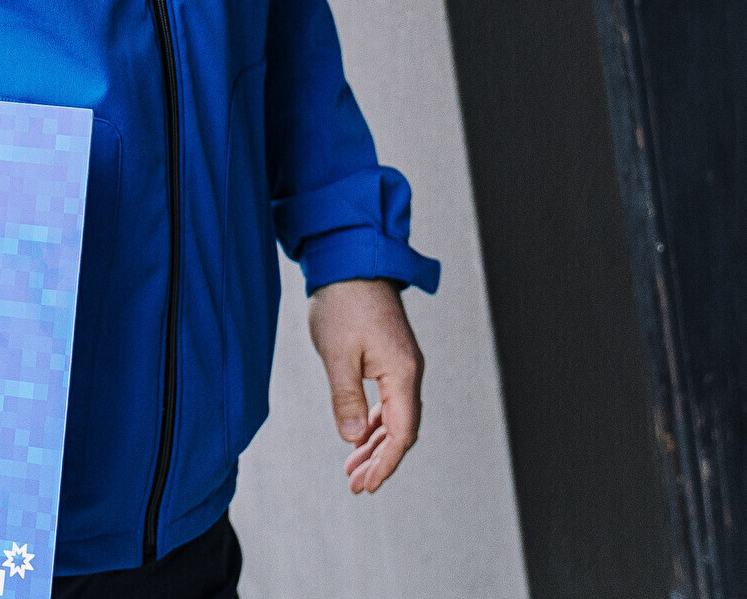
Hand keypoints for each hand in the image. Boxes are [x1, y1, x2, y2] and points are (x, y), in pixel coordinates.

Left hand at [308, 277, 423, 493]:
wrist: (351, 260)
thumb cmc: (342, 303)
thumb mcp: (337, 354)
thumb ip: (345, 397)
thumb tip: (349, 438)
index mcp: (402, 372)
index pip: (401, 433)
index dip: (385, 463)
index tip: (367, 486)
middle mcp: (410, 371)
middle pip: (402, 429)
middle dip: (379, 460)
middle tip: (356, 485)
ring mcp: (402, 364)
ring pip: (395, 416)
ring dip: (375, 443)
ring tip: (352, 468)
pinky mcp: (392, 357)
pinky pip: (389, 400)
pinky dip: (373, 422)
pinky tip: (357, 435)